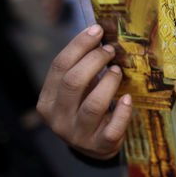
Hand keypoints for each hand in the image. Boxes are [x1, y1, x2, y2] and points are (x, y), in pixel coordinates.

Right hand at [36, 25, 131, 159]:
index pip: (59, 66)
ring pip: (94, 104)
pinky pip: (113, 128)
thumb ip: (81, 68)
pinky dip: (123, 111)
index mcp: (47, 100)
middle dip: (95, 60)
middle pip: (73, 82)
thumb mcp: (76, 91)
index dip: (79, 45)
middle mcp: (58, 118)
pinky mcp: (99, 145)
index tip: (97, 30)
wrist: (93, 145)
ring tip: (118, 71)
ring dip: (109, 82)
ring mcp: (78, 134)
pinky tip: (128, 98)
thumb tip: (98, 33)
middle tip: (110, 50)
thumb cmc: (84, 107)